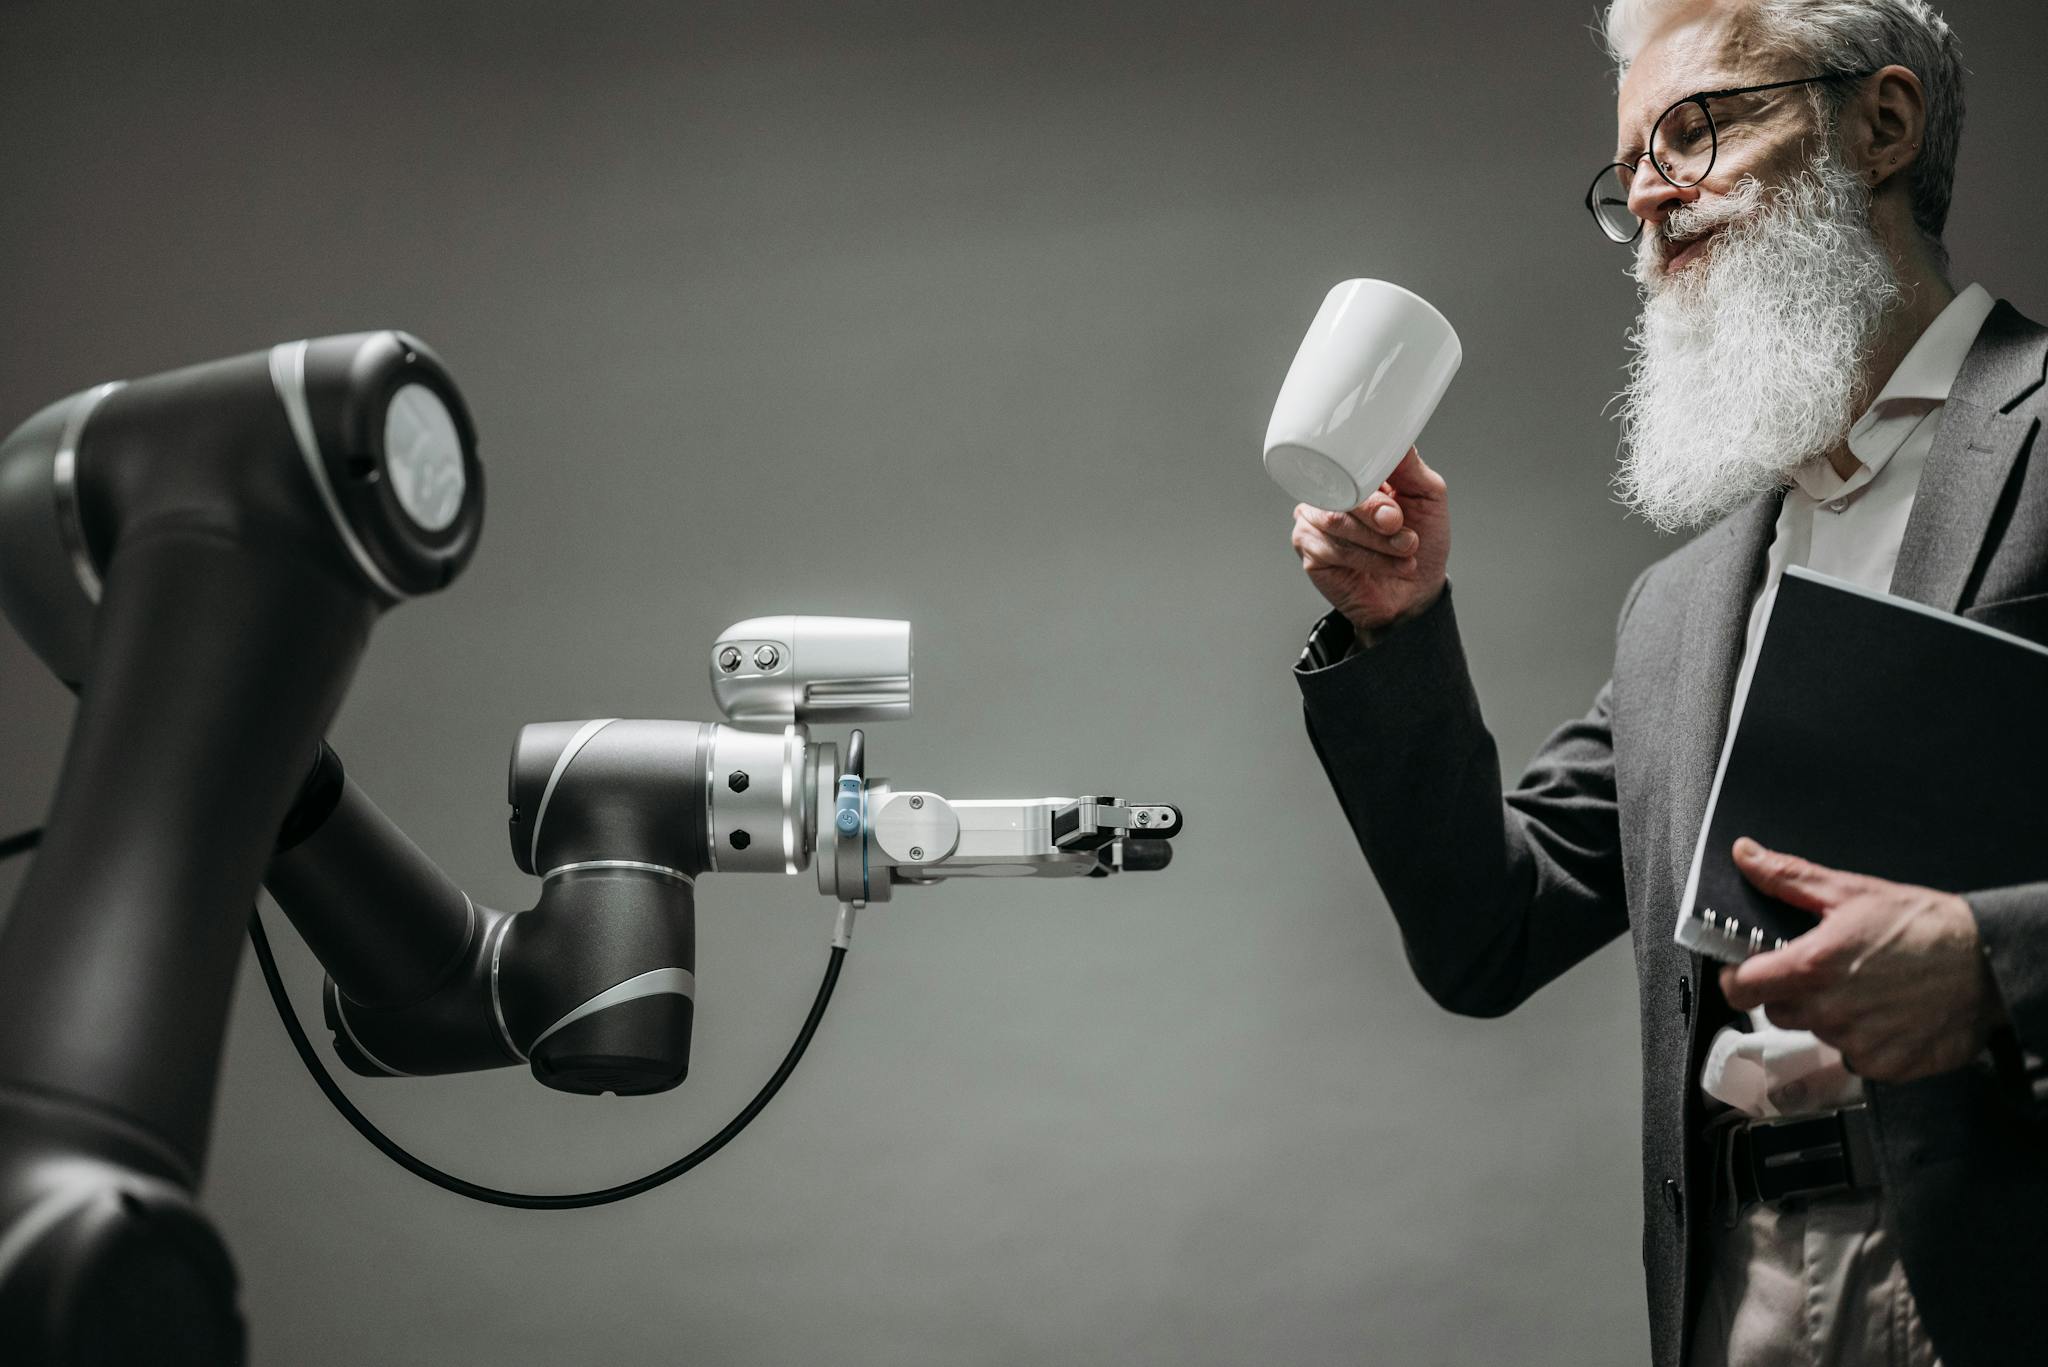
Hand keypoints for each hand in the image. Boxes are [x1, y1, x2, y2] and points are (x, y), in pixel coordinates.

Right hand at [1289, 448, 1448, 636]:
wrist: (1415, 594)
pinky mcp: (1308, 550)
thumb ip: (1411, 467)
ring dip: (1378, 542)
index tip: (1397, 502)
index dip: (1373, 478)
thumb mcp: (1429, 497)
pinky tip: (1388, 566)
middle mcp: (1331, 492)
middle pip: (1341, 492)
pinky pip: (1329, 548)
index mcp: (1356, 473)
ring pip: (1336, 522)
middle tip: (1404, 532)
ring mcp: (1315, 520)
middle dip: (1378, 516)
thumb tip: (1399, 438)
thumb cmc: (1422, 544)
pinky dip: (1367, 560)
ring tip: (1406, 552)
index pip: (1351, 459)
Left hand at [1718, 838, 2008, 1082]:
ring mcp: (1857, 1044)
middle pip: (1777, 1012)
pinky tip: (1886, 1012)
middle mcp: (1830, 1011)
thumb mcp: (1850, 892)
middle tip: (1824, 971)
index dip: (1737, 978)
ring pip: (1817, 1033)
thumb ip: (1788, 878)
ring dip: (1830, 1015)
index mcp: (1812, 967)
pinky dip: (1864, 1039)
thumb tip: (1746, 857)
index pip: (1740, 989)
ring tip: (1865, 988)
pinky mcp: (1885, 1066)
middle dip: (1790, 992)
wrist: (1987, 964)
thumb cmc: (1923, 925)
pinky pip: (1854, 1057)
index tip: (1745, 971)